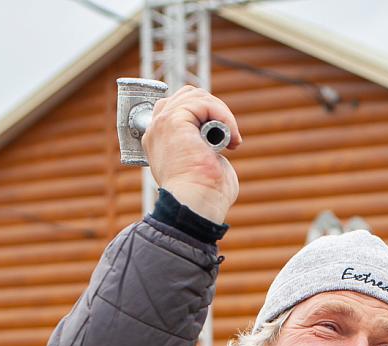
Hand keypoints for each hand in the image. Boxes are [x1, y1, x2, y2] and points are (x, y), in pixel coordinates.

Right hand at [142, 85, 241, 224]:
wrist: (196, 206)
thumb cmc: (204, 197)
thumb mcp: (202, 165)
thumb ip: (203, 147)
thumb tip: (221, 138)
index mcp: (159, 141)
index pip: (175, 107)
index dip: (202, 113)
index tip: (222, 136)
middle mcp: (156, 130)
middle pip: (186, 96)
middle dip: (213, 109)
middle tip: (230, 136)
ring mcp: (162, 124)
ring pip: (195, 96)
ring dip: (220, 112)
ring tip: (232, 138)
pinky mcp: (173, 121)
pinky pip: (202, 102)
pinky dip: (222, 115)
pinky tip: (230, 137)